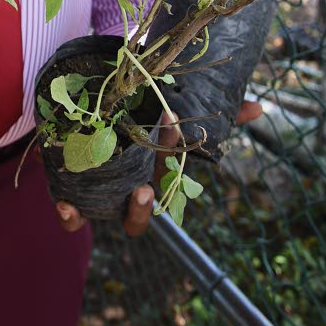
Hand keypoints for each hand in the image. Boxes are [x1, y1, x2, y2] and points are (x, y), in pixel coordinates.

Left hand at [55, 98, 263, 237]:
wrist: (78, 124)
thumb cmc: (129, 123)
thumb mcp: (161, 112)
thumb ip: (214, 114)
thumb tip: (259, 107)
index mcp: (153, 170)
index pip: (168, 166)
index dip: (171, 146)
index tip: (168, 119)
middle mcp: (130, 187)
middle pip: (144, 209)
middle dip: (146, 206)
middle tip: (145, 189)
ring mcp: (103, 195)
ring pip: (115, 218)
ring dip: (120, 214)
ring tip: (122, 200)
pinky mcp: (73, 196)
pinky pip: (73, 218)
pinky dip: (70, 216)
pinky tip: (66, 203)